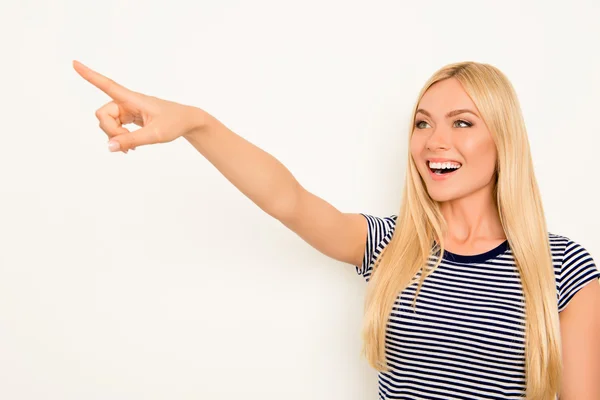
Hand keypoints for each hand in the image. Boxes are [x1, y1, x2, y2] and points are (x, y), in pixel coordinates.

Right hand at [73, 60, 207, 152]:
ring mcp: (128, 110)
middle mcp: (127, 102)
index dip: (90, 75)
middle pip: (102, 114)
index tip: (74, 63)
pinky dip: (119, 138)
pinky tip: (129, 147)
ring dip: (115, 136)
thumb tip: (109, 146)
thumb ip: (132, 140)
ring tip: (130, 148)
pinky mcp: (130, 117)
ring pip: (107, 122)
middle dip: (109, 131)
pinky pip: (115, 127)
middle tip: (127, 144)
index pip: (108, 85)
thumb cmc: (174, 123)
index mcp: (133, 99)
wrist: (187, 121)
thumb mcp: (155, 135)